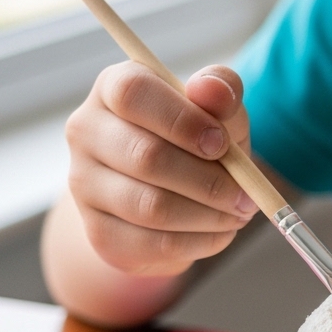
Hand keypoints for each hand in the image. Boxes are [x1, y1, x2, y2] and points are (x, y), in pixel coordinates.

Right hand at [64, 62, 257, 276]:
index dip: (183, 120)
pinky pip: (156, 243)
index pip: (133, 93)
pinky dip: (201, 241)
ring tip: (238, 214)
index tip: (221, 144)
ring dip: (210, 215)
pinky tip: (220, 232)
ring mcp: (85, 184)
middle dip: (210, 181)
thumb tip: (211, 88)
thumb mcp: (217, 113)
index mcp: (113, 88)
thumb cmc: (197, 144)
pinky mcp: (100, 232)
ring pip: (152, 207)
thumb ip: (221, 92)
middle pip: (146, 157)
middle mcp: (87, 132)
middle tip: (247, 196)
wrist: (170, 201)